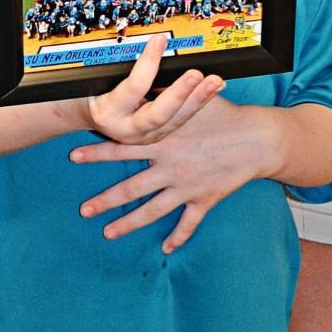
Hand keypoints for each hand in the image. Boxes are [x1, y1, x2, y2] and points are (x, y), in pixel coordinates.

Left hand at [71, 92, 274, 252]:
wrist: (257, 138)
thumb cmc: (225, 114)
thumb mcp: (191, 100)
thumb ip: (163, 96)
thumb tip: (142, 82)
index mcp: (163, 143)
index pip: (122, 149)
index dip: (97, 153)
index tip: (74, 157)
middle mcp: (170, 169)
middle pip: (130, 189)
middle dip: (104, 200)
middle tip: (84, 210)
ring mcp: (186, 188)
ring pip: (152, 211)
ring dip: (129, 223)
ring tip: (108, 233)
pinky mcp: (204, 199)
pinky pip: (189, 223)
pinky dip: (179, 236)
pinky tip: (168, 249)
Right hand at [80, 34, 222, 147]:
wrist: (87, 115)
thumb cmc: (89, 91)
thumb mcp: (97, 77)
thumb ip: (121, 66)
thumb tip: (152, 44)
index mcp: (108, 112)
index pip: (134, 87)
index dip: (148, 63)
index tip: (160, 40)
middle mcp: (126, 130)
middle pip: (159, 114)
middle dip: (180, 94)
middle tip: (197, 74)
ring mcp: (144, 137)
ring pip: (175, 120)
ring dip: (197, 99)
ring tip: (215, 81)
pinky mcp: (157, 136)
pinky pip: (180, 119)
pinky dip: (197, 103)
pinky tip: (212, 88)